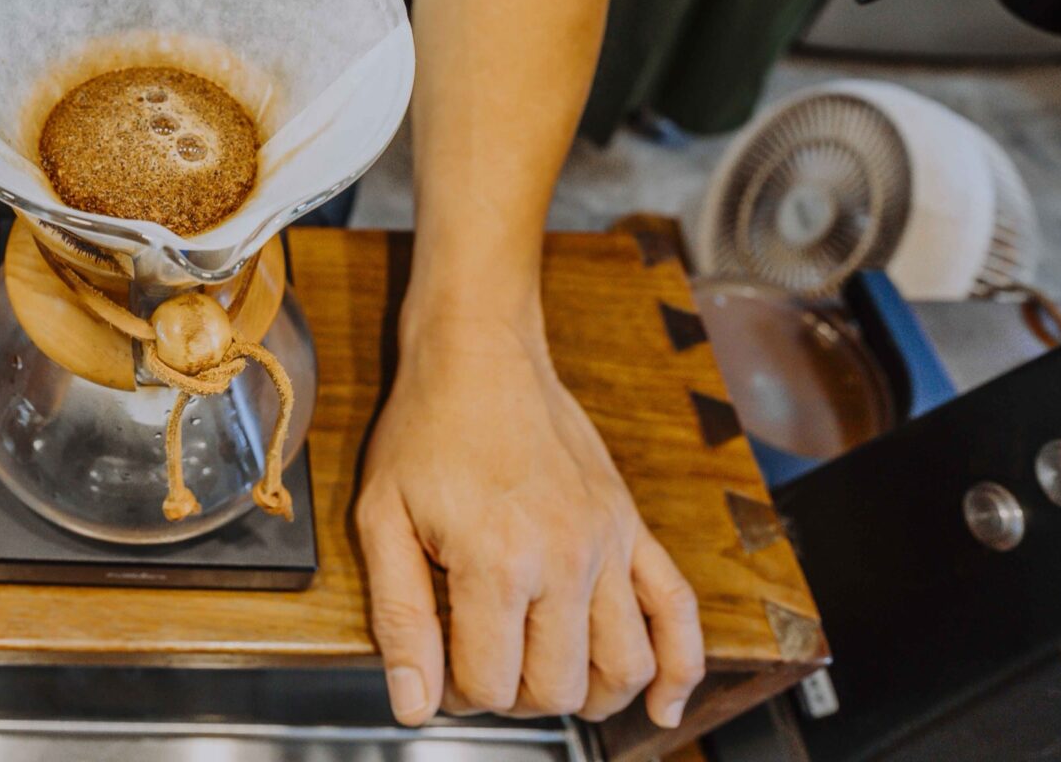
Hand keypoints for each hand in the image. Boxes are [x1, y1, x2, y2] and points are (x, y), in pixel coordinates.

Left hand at [356, 305, 704, 728]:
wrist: (480, 354)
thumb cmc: (424, 429)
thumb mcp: (381, 519)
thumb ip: (399, 617)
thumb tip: (413, 704)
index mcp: (497, 560)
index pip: (489, 684)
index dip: (455, 694)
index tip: (438, 670)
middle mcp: (564, 558)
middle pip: (556, 687)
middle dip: (512, 696)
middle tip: (480, 665)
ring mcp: (608, 544)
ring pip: (624, 666)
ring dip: (587, 695)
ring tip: (545, 679)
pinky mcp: (631, 528)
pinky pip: (678, 610)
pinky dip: (679, 670)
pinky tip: (659, 705)